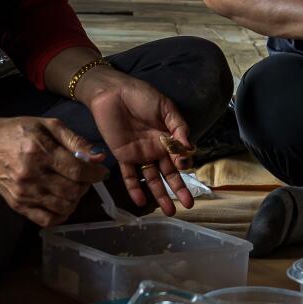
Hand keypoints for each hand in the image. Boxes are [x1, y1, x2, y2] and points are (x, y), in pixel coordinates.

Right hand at [0, 113, 106, 226]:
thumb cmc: (18, 131)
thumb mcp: (48, 125)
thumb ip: (75, 141)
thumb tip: (99, 158)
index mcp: (39, 151)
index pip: (77, 170)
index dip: (95, 174)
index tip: (101, 172)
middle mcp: (31, 175)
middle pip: (72, 192)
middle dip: (86, 186)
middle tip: (84, 178)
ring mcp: (24, 193)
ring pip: (63, 207)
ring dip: (75, 199)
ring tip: (72, 187)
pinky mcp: (18, 205)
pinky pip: (47, 220)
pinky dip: (61, 215)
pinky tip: (62, 202)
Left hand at [75, 66, 196, 213]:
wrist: (113, 92)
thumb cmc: (141, 96)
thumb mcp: (165, 107)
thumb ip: (178, 126)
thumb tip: (190, 148)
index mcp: (168, 137)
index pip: (180, 157)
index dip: (184, 164)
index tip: (184, 165)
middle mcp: (156, 149)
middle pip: (169, 173)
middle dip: (179, 189)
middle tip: (188, 204)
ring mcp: (140, 154)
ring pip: (152, 179)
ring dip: (160, 195)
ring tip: (169, 211)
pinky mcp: (123, 156)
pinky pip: (129, 176)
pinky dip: (134, 189)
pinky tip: (141, 202)